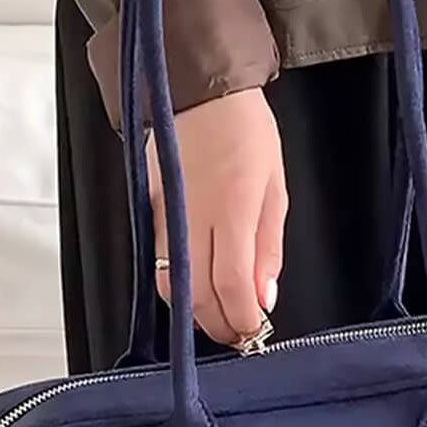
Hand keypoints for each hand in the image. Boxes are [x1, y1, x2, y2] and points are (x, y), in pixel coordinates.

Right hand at [147, 90, 287, 344]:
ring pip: (170, 285)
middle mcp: (193, 217)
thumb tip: (263, 296)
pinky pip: (159, 264)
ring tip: (221, 317)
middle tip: (239, 335)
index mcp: (232, 207)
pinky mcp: (150, 213)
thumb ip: (268, 246)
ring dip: (195, 312)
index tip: (255, 331)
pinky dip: (179, 287)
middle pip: (195, 294)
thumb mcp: (276, 187)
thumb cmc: (245, 131)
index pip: (230, 284)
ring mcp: (166, 217)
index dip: (241, 317)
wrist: (198, 91)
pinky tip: (199, 289)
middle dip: (217, 325)